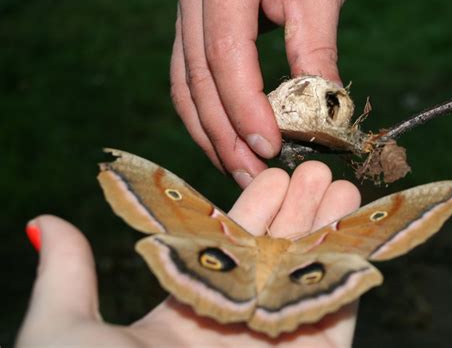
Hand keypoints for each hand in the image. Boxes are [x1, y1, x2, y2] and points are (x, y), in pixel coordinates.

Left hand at [17, 161, 359, 346]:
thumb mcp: (63, 328)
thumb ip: (67, 273)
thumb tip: (44, 222)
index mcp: (185, 315)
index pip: (227, 249)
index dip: (253, 209)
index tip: (272, 175)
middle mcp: (233, 328)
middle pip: (274, 256)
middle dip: (299, 211)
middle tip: (315, 169)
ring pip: (310, 278)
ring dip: (330, 231)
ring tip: (342, 185)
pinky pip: (338, 312)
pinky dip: (353, 271)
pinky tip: (359, 229)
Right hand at [170, 0, 362, 186]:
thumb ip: (315, 56)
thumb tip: (318, 124)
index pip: (226, 55)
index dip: (245, 109)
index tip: (269, 149)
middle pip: (199, 76)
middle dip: (224, 133)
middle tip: (250, 173)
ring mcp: (184, 4)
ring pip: (185, 84)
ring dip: (209, 132)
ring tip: (235, 167)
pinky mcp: (190, 23)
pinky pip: (189, 77)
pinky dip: (206, 114)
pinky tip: (224, 141)